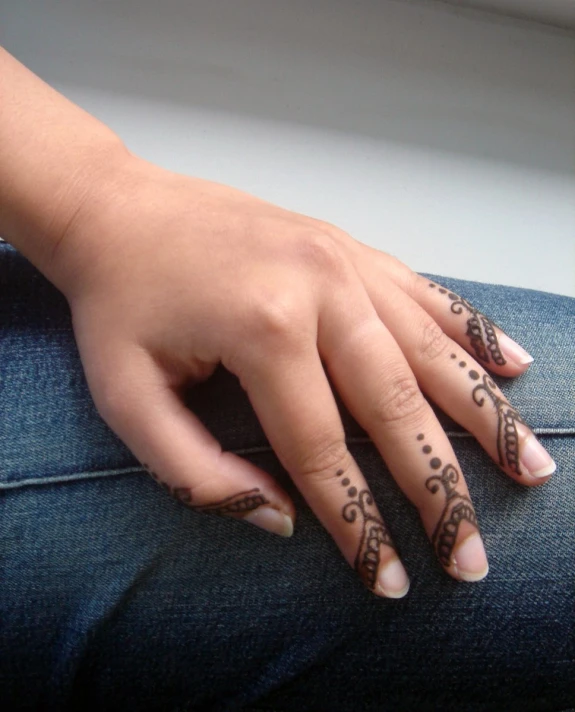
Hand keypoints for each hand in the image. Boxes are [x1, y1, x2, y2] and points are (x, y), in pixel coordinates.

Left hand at [54, 153, 555, 597]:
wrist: (119, 211)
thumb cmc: (119, 304)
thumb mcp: (127, 399)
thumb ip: (198, 473)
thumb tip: (280, 519)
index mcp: (262, 327)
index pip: (322, 449)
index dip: (357, 523)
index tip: (387, 578)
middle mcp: (320, 287)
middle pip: (395, 406)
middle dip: (438, 489)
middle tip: (469, 555)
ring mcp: (343, 260)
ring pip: (431, 351)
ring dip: (483, 416)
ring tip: (530, 466)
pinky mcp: (350, 247)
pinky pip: (427, 295)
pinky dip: (472, 334)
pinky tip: (512, 368)